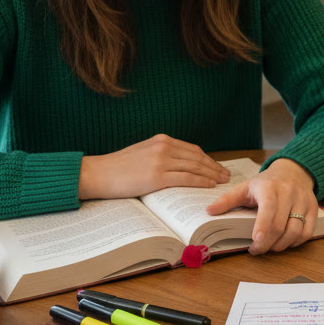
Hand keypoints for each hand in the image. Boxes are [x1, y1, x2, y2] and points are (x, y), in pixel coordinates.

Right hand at [78, 134, 230, 199]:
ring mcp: (160, 161)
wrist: (98, 173)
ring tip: (221, 181)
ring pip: (194, 167)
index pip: (192, 149)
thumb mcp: (142, 152)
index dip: (208, 158)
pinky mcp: (157, 176)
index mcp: (161, 140)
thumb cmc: (118, 167)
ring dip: (211, 175)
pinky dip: (200, 181)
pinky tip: (209, 185)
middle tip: (225, 174)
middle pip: (197, 157)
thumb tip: (179, 164)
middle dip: (214, 166)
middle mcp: (163, 147)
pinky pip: (185, 178)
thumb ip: (160, 154)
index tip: (217, 166)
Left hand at [204, 158, 317, 254]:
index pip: (268, 209)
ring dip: (282, 245)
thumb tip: (209, 211)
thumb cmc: (266, 183)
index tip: (255, 242)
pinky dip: (296, 242)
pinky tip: (285, 243)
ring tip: (270, 247)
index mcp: (269, 187)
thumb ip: (227, 200)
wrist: (293, 171)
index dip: (262, 227)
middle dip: (267, 243)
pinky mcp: (313, 208)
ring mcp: (303, 201)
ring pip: (296, 230)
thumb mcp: (245, 187)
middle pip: (281, 225)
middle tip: (256, 250)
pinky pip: (308, 232)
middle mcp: (289, 193)